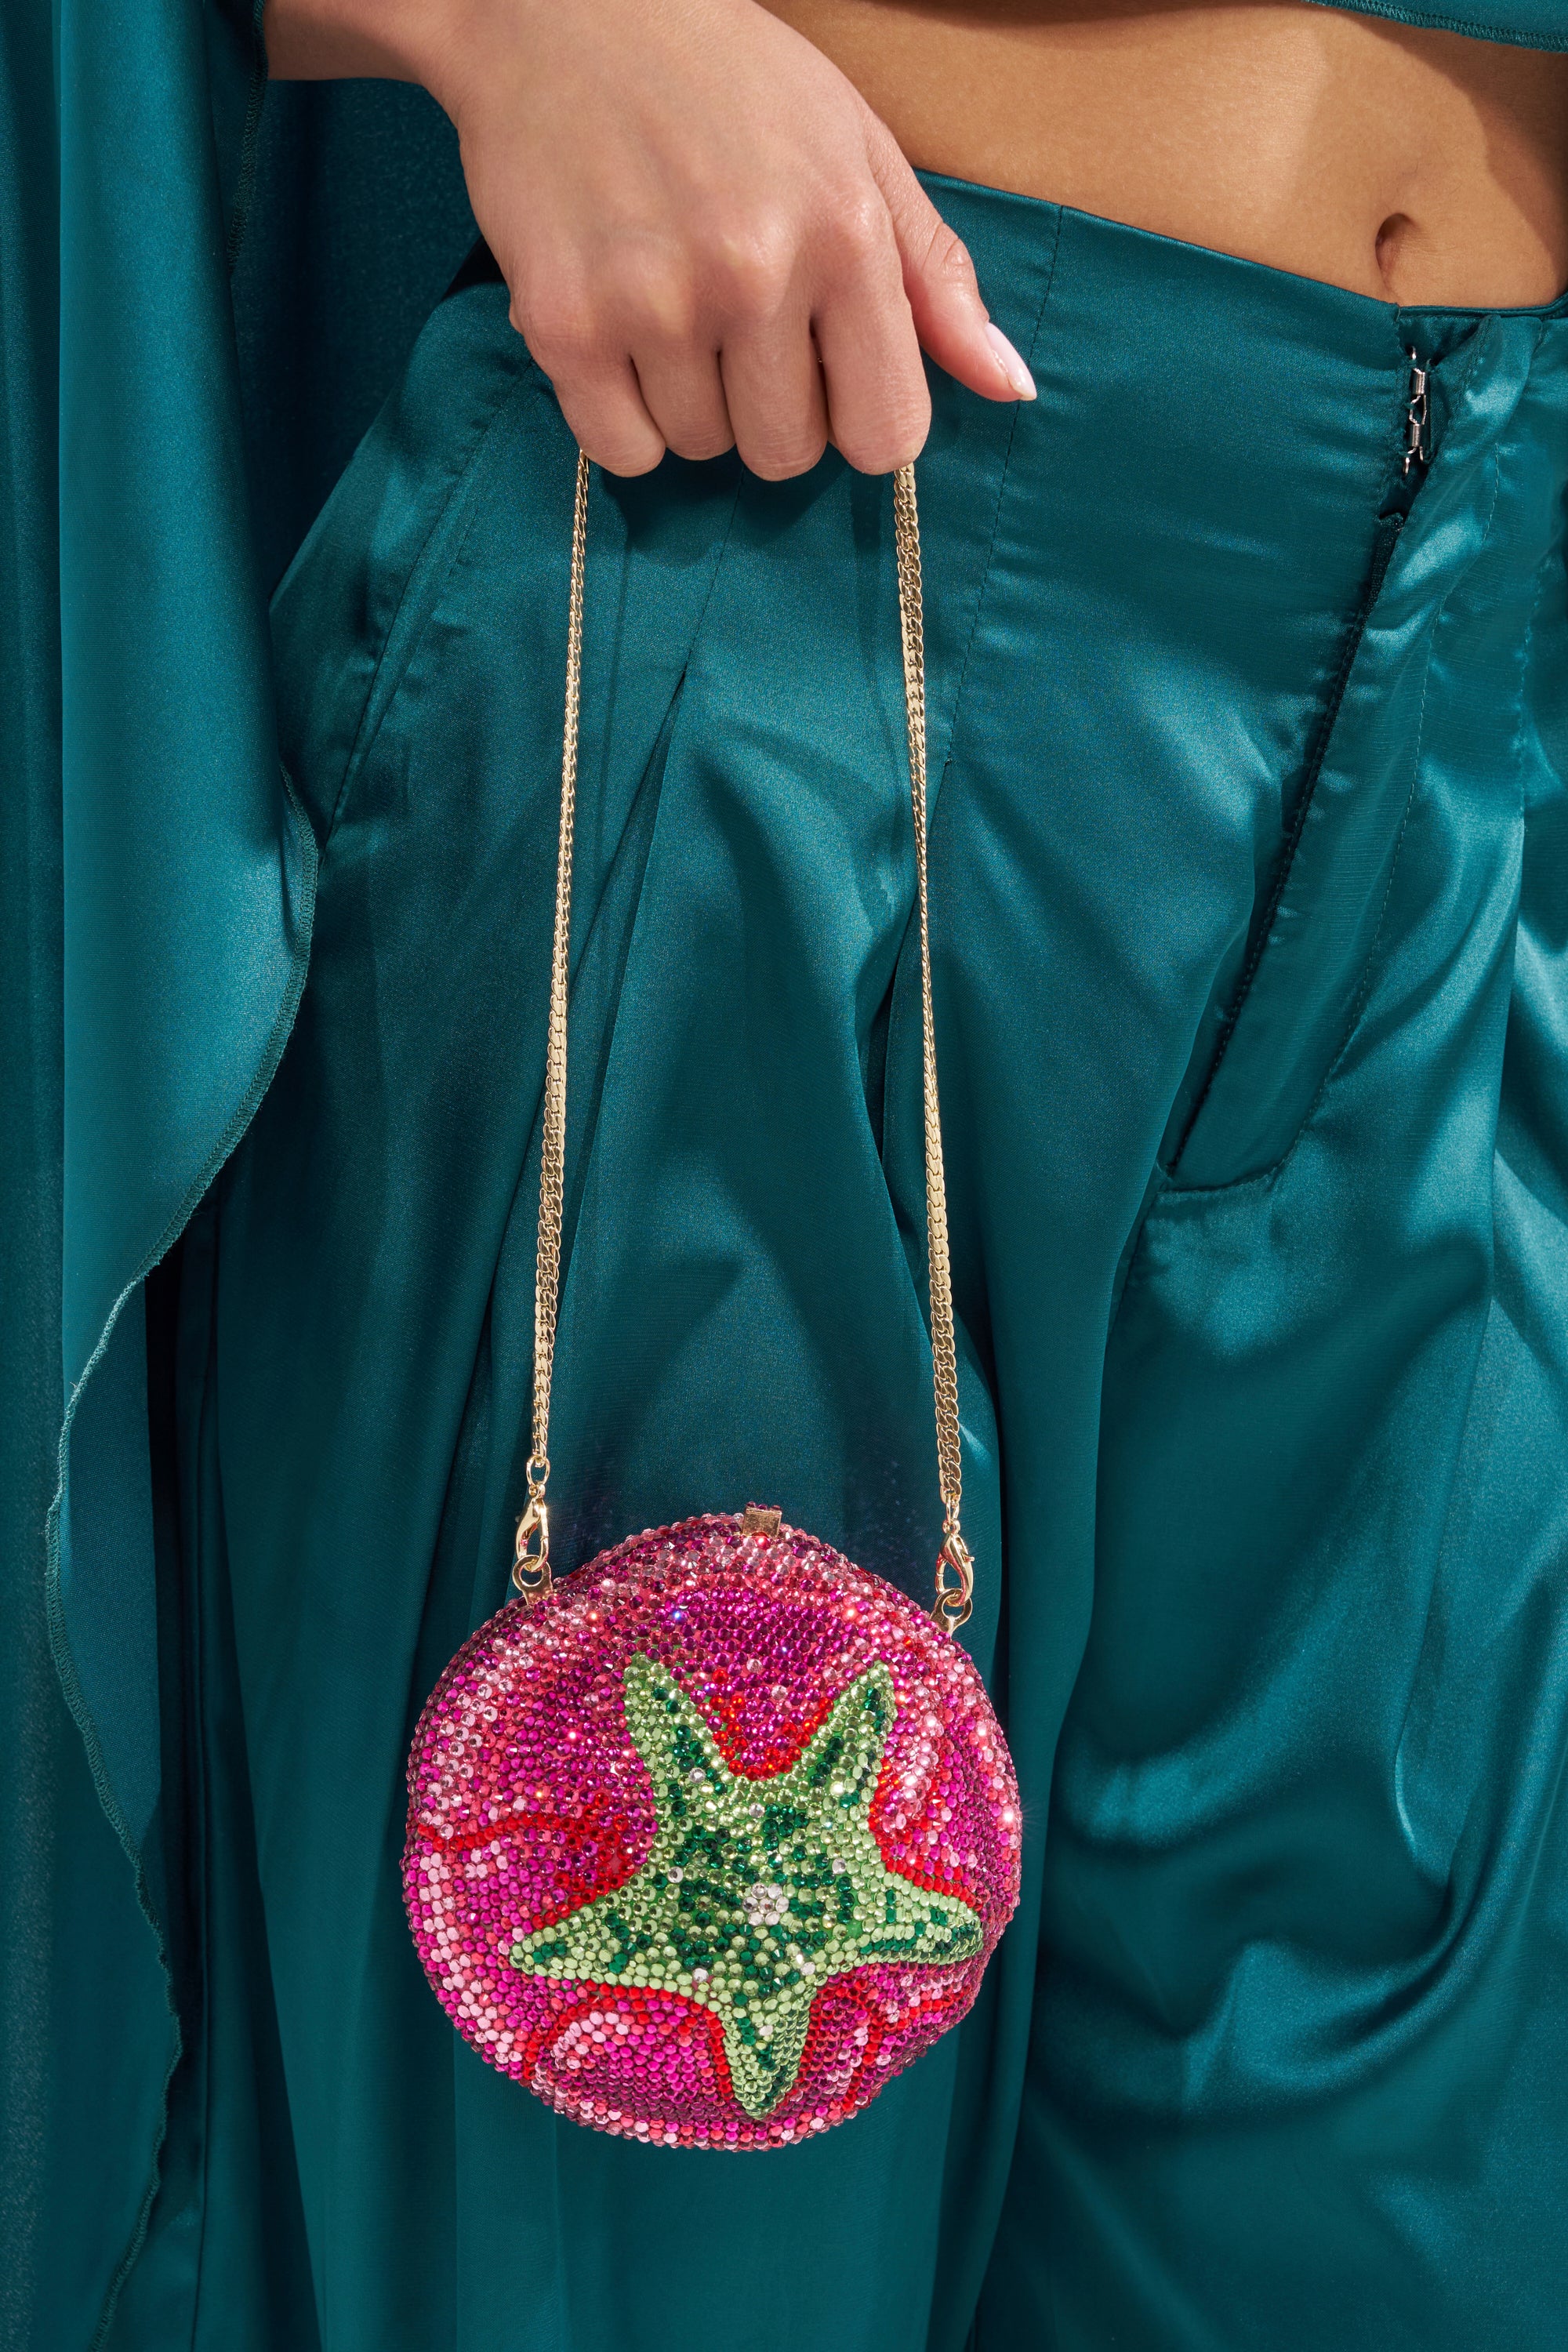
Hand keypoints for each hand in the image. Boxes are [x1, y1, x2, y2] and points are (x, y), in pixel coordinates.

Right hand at [263, 0, 1036, 477]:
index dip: (856, 419)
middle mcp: (753, 274)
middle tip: (735, 324)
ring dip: (689, 403)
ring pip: (700, 449)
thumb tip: (1013, 390)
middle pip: (785, 454)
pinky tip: (620, 336)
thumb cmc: (728, 79)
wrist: (559, 10)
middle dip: (768, 410)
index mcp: (844, 236)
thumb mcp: (859, 152)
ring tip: (670, 305)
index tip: (827, 377)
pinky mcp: (564, 322)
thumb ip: (935, 279)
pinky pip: (621, 451)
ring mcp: (654, 303)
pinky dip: (622, 419)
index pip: (883, 435)